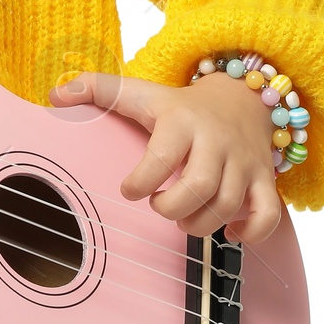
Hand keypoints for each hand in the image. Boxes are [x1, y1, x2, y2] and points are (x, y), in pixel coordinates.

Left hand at [47, 69, 282, 243]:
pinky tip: (228, 232)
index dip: (141, 181)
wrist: (241, 96)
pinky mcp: (265, 180)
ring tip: (180, 219)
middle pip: (200, 184)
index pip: (162, 155)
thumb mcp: (139, 91)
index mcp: (180, 120)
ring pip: (228, 204)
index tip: (128, 190)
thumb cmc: (178, 104)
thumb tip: (54, 94)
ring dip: (200, 224)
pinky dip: (251, 233)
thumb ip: (97, 90)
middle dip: (173, 208)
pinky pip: (268, 215)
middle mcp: (215, 140)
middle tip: (158, 206)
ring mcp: (243, 161)